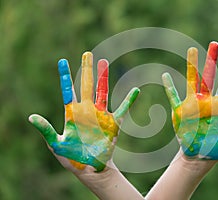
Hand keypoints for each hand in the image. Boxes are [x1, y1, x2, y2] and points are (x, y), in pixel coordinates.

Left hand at [29, 52, 138, 171]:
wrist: (89, 168)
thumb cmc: (71, 157)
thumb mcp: (56, 144)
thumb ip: (46, 130)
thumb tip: (31, 117)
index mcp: (72, 113)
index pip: (68, 90)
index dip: (65, 76)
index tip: (62, 61)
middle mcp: (87, 110)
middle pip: (86, 85)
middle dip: (86, 70)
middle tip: (87, 54)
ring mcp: (101, 115)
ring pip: (103, 92)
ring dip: (104, 78)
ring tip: (104, 62)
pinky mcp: (113, 123)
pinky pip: (123, 109)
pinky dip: (129, 100)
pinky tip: (135, 90)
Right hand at [162, 42, 217, 159]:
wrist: (199, 155)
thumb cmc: (216, 148)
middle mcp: (206, 101)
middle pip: (209, 77)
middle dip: (211, 61)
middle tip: (215, 44)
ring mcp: (192, 105)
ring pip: (192, 81)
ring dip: (192, 66)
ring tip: (192, 50)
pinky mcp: (180, 111)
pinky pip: (173, 96)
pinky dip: (169, 87)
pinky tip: (165, 75)